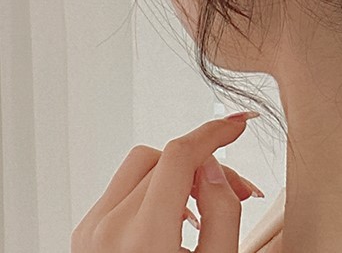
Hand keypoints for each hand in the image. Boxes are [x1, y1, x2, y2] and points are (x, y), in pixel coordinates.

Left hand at [71, 112, 263, 251]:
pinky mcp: (84, 234)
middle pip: (166, 158)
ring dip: (178, 174)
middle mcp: (109, 228)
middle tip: (236, 190)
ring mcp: (90, 230)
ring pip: (143, 165)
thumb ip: (222, 213)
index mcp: (143, 237)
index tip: (239, 124)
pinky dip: (155, 190)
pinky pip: (125, 188)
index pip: (180, 155)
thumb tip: (215, 168)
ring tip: (203, 208)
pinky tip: (176, 218)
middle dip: (206, 164)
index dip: (215, 132)